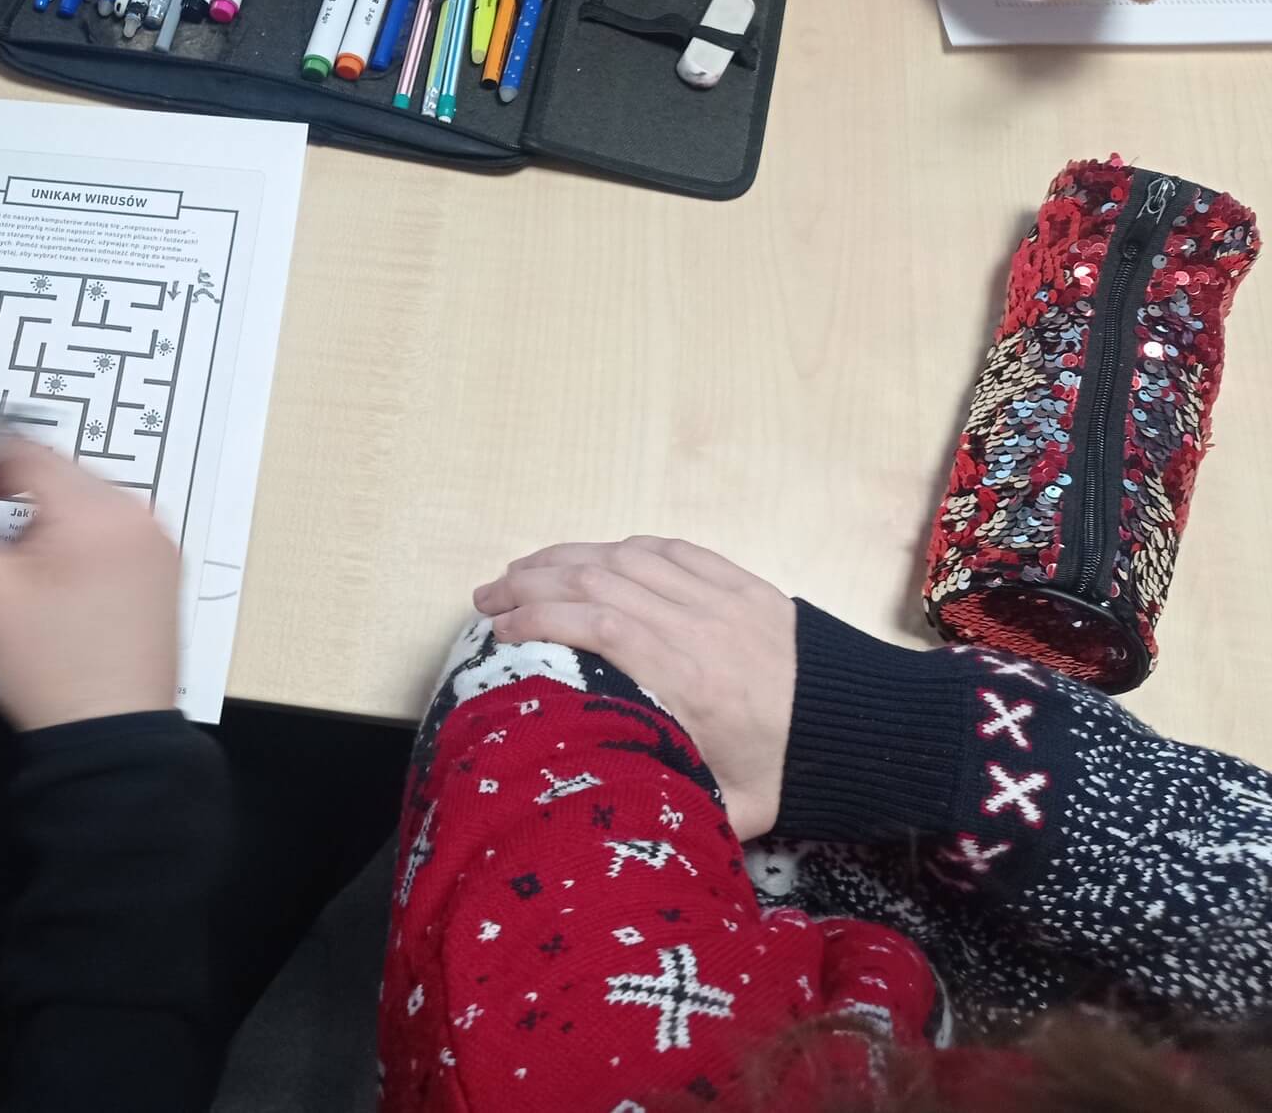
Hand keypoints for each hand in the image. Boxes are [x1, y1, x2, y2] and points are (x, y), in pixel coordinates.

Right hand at [0, 429, 180, 730]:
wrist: (109, 737)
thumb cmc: (52, 675)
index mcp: (99, 512)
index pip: (21, 449)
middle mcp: (139, 515)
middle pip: (52, 470)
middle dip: (4, 491)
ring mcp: (157, 541)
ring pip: (78, 497)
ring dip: (39, 515)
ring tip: (15, 571)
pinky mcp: (162, 564)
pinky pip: (108, 525)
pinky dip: (73, 537)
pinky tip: (53, 581)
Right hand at [472, 536, 795, 839]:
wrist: (867, 729)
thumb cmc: (793, 773)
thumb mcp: (727, 807)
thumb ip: (664, 798)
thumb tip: (601, 806)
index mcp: (688, 680)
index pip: (597, 627)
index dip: (539, 618)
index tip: (499, 630)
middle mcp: (697, 627)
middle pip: (597, 582)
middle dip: (531, 583)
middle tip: (487, 598)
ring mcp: (720, 597)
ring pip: (627, 557)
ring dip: (566, 558)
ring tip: (521, 571)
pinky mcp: (741, 583)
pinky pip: (671, 549)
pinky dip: (622, 548)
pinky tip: (592, 557)